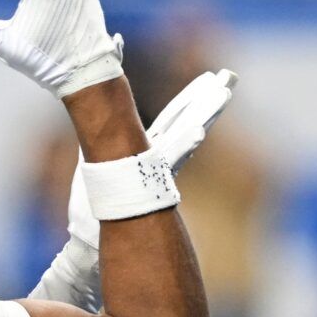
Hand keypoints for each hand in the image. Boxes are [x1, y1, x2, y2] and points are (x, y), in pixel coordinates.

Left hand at [66, 69, 236, 249]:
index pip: (174, 116)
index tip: (212, 77)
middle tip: (229, 77)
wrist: (89, 240)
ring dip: (204, 113)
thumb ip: (96, 135)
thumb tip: (87, 107)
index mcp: (146, 148)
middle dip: (207, 99)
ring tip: (223, 93)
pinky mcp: (150, 180)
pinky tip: (199, 132)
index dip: (192, 96)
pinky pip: (172, 159)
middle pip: (186, 120)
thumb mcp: (90, 159)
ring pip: (185, 134)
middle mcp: (157, 156)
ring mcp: (156, 167)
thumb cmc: (91, 204)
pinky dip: (185, 144)